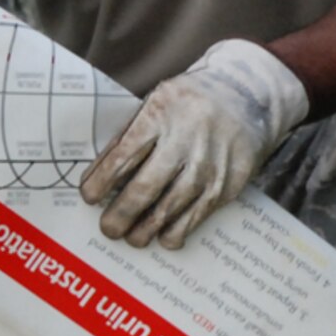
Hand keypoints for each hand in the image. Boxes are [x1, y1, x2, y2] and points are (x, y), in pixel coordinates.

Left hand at [80, 40, 307, 249]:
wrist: (247, 97)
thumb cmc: (187, 104)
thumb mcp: (155, 104)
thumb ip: (129, 137)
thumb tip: (98, 177)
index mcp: (160, 114)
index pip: (124, 154)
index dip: (102, 180)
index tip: (87, 197)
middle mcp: (187, 140)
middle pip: (147, 186)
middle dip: (122, 213)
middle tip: (108, 228)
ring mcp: (210, 164)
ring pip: (173, 206)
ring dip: (147, 228)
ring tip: (131, 238)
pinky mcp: (228, 182)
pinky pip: (199, 214)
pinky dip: (179, 230)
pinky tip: (164, 238)